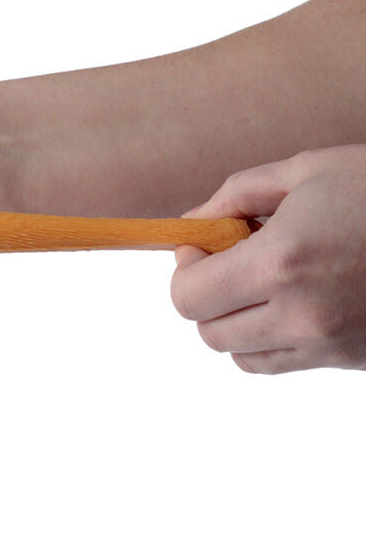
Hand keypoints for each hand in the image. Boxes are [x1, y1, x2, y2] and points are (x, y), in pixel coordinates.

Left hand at [170, 145, 365, 373]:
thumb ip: (235, 196)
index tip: (202, 244)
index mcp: (282, 261)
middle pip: (208, 331)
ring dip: (233, 320)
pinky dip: (267, 339)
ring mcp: (328, 344)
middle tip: (227, 260)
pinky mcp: (350, 360)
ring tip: (260, 281)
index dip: (185, 267)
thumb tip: (191, 224)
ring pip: (240, 354)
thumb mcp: (306, 171)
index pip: (188, 296)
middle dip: (204, 294)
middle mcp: (300, 314)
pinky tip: (288, 301)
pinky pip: (279, 364)